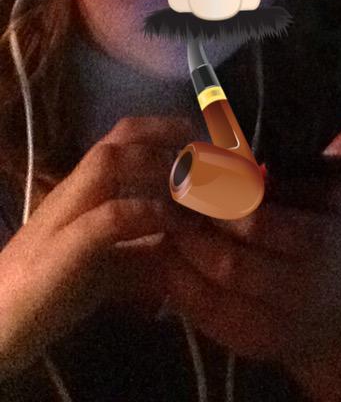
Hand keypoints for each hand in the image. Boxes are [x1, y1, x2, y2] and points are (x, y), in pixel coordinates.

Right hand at [0, 114, 195, 376]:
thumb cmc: (50, 292)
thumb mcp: (109, 263)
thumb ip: (145, 246)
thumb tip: (194, 236)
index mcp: (84, 189)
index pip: (125, 135)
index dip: (168, 128)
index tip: (206, 137)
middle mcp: (73, 191)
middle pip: (120, 136)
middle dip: (170, 135)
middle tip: (210, 153)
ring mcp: (65, 216)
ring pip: (110, 162)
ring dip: (159, 165)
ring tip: (195, 182)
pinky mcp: (62, 253)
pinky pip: (108, 217)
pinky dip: (147, 213)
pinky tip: (172, 223)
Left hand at [158, 125, 340, 371]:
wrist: (327, 317)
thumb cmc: (321, 245)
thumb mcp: (330, 203)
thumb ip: (335, 166)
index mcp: (316, 245)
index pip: (263, 225)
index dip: (225, 205)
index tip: (195, 179)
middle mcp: (293, 288)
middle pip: (232, 263)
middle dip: (195, 232)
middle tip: (166, 201)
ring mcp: (265, 323)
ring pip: (210, 292)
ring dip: (179, 256)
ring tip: (161, 223)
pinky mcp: (239, 343)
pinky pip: (199, 314)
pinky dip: (176, 283)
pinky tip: (163, 254)